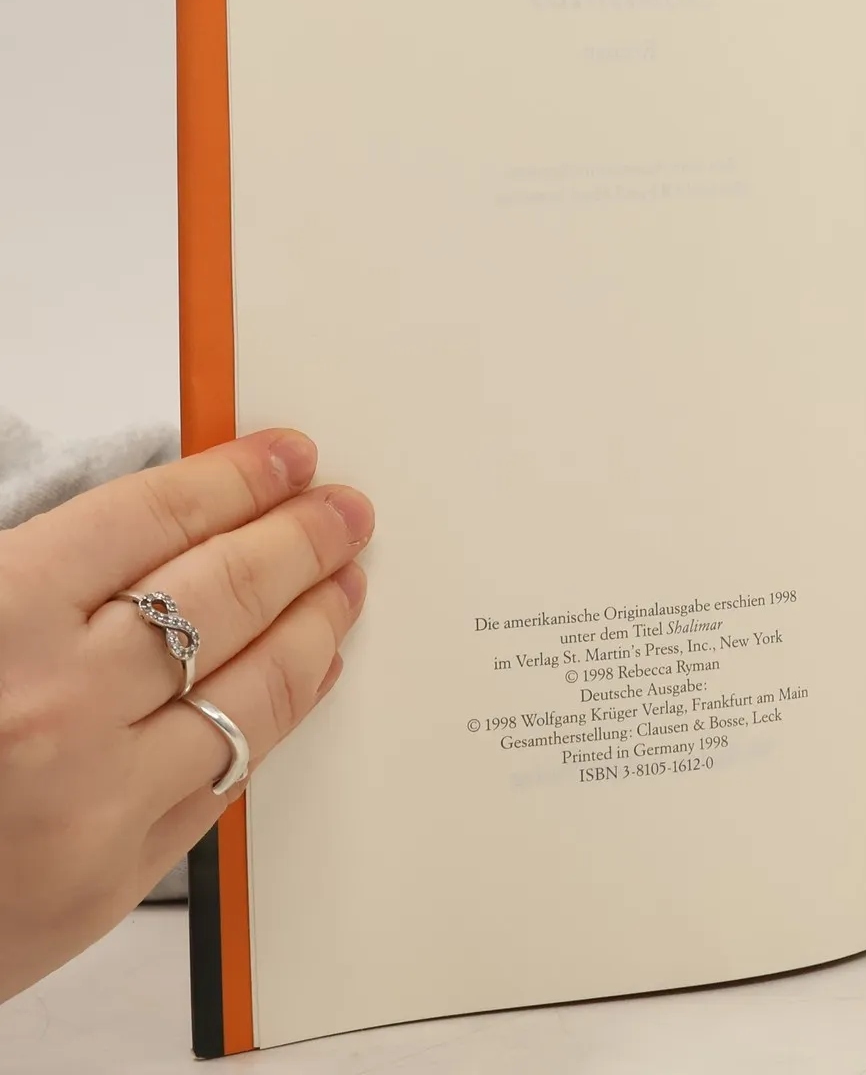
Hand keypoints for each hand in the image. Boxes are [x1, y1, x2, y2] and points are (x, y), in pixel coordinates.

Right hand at [0, 428, 371, 1001]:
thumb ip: (50, 570)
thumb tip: (176, 517)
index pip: (154, 515)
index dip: (236, 477)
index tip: (287, 456)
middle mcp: (53, 704)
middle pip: (221, 589)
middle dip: (300, 537)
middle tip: (342, 510)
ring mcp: (91, 798)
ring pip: (251, 684)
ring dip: (315, 619)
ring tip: (344, 580)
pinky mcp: (112, 880)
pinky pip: (227, 775)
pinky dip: (281, 712)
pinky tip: (308, 673)